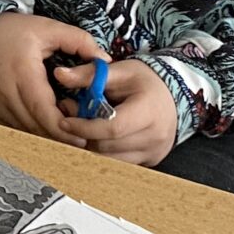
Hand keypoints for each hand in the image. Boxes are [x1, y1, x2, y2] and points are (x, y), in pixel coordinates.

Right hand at [0, 13, 108, 146]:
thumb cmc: (14, 32)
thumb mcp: (49, 28)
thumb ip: (80, 42)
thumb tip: (105, 61)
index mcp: (22, 72)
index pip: (43, 110)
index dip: (62, 128)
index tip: (80, 137)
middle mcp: (4, 91)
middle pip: (34, 126)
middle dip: (58, 136)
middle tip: (78, 139)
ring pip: (23, 130)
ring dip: (44, 135)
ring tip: (62, 132)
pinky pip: (12, 128)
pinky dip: (29, 130)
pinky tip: (42, 125)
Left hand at [53, 57, 178, 167]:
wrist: (173, 95)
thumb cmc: (146, 82)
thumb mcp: (120, 70)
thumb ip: (89, 74)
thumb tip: (60, 75)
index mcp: (149, 111)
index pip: (112, 128)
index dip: (84, 127)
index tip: (65, 121)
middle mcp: (155, 136)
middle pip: (107, 146)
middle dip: (83, 135)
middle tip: (70, 120)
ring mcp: (153, 152)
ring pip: (109, 159)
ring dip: (91, 146)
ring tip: (84, 127)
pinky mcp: (149, 160)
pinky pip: (118, 163)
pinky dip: (103, 152)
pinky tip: (98, 137)